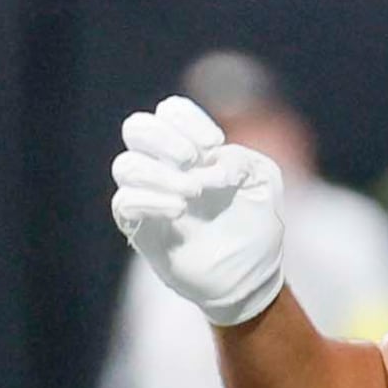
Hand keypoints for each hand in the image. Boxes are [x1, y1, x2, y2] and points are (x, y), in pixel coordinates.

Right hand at [109, 96, 288, 326]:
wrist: (251, 276)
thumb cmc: (256, 224)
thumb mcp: (263, 181)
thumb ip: (242, 158)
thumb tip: (210, 163)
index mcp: (191, 149)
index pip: (169, 111)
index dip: (187, 119)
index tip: (214, 144)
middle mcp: (164, 167)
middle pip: (136, 128)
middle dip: (164, 137)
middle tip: (194, 159)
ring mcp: (149, 197)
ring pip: (125, 165)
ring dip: (159, 172)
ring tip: (193, 192)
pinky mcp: (140, 228)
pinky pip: (124, 202)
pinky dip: (150, 200)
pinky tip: (180, 210)